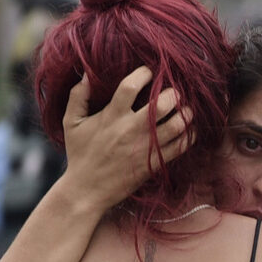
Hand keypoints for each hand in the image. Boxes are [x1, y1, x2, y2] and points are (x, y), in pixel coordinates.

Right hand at [57, 67, 194, 212]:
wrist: (88, 190)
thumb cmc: (80, 154)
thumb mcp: (71, 122)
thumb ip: (78, 96)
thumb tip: (86, 73)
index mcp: (111, 116)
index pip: (131, 87)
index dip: (144, 74)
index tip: (150, 72)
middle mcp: (131, 129)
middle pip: (161, 104)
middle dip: (173, 93)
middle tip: (175, 91)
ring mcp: (145, 147)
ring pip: (176, 125)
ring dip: (186, 113)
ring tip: (186, 108)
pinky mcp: (155, 163)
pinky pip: (180, 146)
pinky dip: (190, 135)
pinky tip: (188, 129)